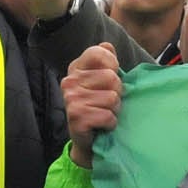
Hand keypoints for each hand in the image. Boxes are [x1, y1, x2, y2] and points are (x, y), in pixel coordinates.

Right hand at [64, 44, 123, 166]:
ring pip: (112, 97)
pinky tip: (101, 126)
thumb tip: (107, 45)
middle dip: (117, 93)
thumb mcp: (104, 82)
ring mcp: (71, 99)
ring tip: (104, 114)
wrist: (89, 142)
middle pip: (111, 77)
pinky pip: (108, 116)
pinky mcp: (76, 117)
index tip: (109, 80)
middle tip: (107, 103)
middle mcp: (70, 81)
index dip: (112, 66)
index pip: (99, 52)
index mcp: (76, 68)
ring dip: (114, 110)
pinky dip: (110, 123)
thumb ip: (107, 62)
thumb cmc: (99, 108)